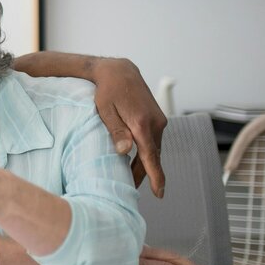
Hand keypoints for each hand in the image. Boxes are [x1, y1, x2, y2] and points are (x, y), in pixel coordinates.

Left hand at [91, 57, 166, 196]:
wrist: (120, 71)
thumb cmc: (108, 90)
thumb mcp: (106, 110)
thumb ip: (116, 131)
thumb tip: (124, 152)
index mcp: (141, 123)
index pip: (151, 156)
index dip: (156, 176)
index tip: (159, 193)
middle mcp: (155, 123)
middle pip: (152, 156)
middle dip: (145, 174)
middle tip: (132, 190)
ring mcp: (158, 120)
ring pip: (153, 149)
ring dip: (145, 163)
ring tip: (132, 178)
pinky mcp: (156, 118)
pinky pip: (153, 140)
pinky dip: (146, 152)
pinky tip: (137, 159)